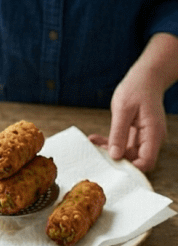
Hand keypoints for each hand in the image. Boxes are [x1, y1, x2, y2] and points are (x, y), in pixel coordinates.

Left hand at [89, 34, 177, 172]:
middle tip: (95, 151)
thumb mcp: (123, 110)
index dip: (130, 168)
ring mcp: (144, 137)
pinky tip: (95, 139)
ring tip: (93, 142)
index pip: (146, 161)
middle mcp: (151, 138)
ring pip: (126, 154)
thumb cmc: (137, 89)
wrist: (146, 77)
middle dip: (114, 159)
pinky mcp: (137, 134)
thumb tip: (115, 155)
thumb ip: (118, 134)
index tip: (110, 165)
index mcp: (153, 133)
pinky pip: (123, 145)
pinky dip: (110, 143)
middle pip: (135, 160)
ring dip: (109, 151)